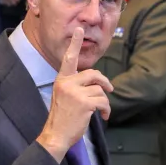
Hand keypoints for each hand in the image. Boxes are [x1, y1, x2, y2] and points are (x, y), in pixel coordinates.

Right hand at [36, 27, 113, 161]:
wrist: (56, 135)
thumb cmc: (61, 118)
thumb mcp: (64, 96)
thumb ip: (75, 86)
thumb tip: (96, 83)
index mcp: (61, 80)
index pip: (69, 59)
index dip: (75, 44)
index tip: (80, 29)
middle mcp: (67, 83)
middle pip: (93, 74)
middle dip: (104, 82)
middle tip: (109, 90)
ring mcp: (75, 93)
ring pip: (100, 90)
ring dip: (104, 101)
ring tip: (101, 111)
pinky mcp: (84, 103)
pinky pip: (103, 101)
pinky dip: (106, 109)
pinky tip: (103, 116)